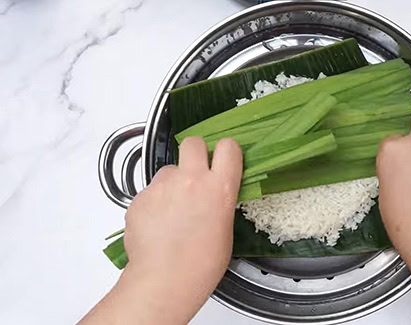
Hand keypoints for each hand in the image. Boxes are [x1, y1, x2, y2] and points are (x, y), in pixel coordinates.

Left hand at [80, 137, 241, 324]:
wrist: (165, 280)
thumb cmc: (201, 264)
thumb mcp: (225, 228)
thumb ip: (219, 201)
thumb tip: (213, 194)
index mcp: (219, 188)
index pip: (228, 147)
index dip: (225, 151)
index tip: (223, 159)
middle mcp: (191, 180)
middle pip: (193, 142)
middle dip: (195, 153)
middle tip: (195, 173)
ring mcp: (162, 186)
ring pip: (168, 169)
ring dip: (171, 182)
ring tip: (173, 211)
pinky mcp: (140, 197)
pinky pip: (149, 191)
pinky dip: (153, 203)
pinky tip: (157, 224)